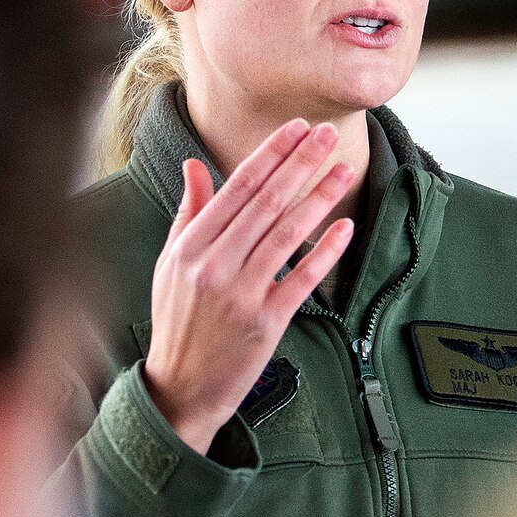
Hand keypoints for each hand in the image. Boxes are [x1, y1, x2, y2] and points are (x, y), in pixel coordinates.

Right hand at [142, 120, 355, 453]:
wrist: (180, 387)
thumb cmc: (178, 320)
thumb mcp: (170, 263)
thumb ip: (189, 213)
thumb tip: (195, 164)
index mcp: (190, 246)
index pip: (237, 187)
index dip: (271, 154)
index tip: (297, 129)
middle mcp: (213, 265)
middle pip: (266, 203)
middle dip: (301, 164)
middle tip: (329, 134)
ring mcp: (240, 295)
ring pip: (287, 234)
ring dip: (320, 198)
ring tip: (345, 169)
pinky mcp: (265, 323)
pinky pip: (302, 279)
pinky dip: (324, 252)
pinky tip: (345, 227)